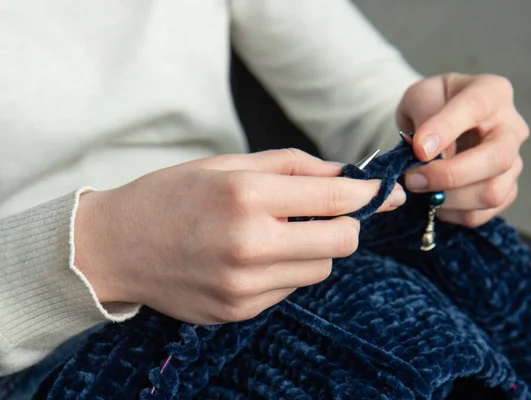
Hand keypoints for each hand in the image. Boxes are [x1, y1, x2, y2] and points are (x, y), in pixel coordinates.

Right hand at [75, 149, 404, 324]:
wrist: (115, 246)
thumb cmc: (171, 195)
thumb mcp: (227, 164)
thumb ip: (292, 166)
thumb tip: (346, 176)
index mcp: (246, 196)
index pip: (335, 200)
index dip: (368, 195)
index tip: (384, 192)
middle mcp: (249, 244)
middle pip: (341, 243)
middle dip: (346, 225)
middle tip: (330, 212)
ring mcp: (244, 285)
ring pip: (320, 270)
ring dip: (315, 249)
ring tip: (279, 233)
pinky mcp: (238, 310)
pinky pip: (289, 289)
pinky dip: (287, 270)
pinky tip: (255, 256)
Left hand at [397, 73, 528, 226]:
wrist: (436, 123)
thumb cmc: (431, 105)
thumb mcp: (419, 97)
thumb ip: (424, 115)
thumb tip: (428, 152)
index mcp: (491, 93)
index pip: (475, 108)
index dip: (445, 130)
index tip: (418, 148)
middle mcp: (511, 128)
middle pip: (497, 159)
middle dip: (451, 175)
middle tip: (413, 179)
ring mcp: (513, 163)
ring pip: (493, 192)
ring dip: (449, 198)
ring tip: (419, 189)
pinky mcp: (505, 191)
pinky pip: (482, 213)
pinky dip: (452, 213)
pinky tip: (433, 200)